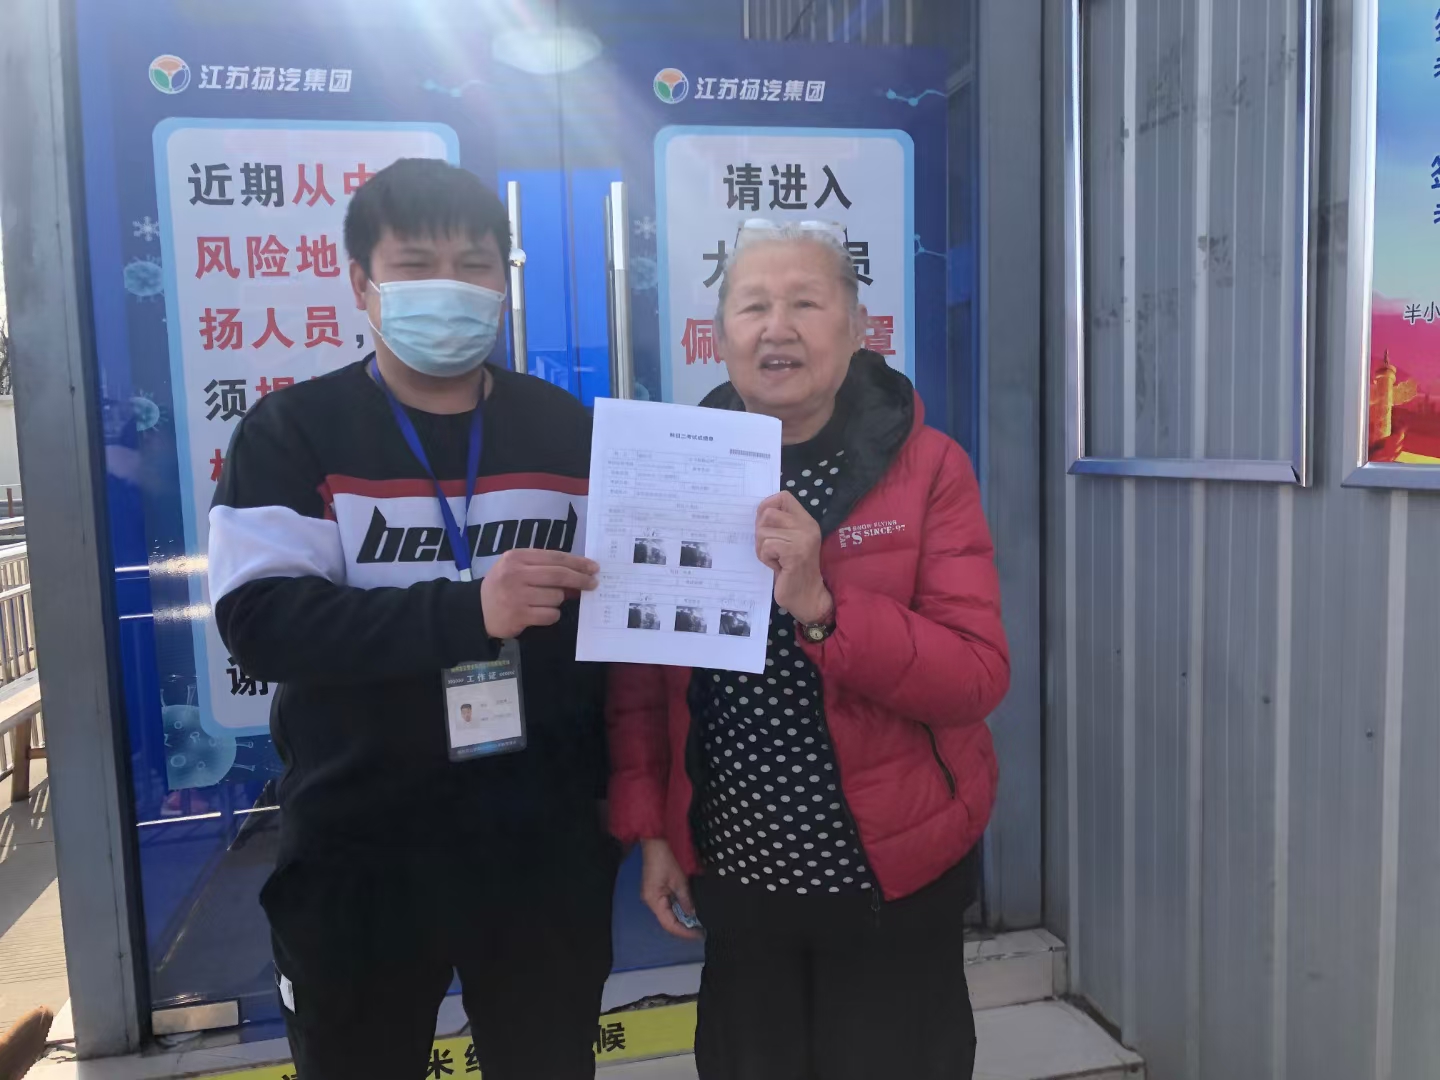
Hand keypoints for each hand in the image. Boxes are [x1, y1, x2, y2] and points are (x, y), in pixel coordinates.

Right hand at [480, 549, 598, 638]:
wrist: (477, 610)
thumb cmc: (503, 585)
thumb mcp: (518, 569)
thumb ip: (544, 568)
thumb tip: (579, 575)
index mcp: (516, 557)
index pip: (555, 557)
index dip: (577, 562)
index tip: (593, 567)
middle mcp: (515, 574)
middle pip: (559, 575)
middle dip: (580, 579)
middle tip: (593, 584)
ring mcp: (517, 596)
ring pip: (556, 597)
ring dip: (558, 600)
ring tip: (543, 601)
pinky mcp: (519, 616)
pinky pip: (550, 614)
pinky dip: (551, 614)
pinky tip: (539, 613)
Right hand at [640, 838, 701, 939]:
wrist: (655, 841)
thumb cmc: (665, 859)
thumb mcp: (679, 880)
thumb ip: (686, 899)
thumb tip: (693, 915)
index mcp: (654, 901)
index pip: (669, 924)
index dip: (684, 932)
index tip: (699, 934)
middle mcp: (651, 902)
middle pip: (668, 921)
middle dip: (684, 927)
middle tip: (701, 931)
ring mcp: (653, 896)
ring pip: (668, 914)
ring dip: (682, 919)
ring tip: (698, 924)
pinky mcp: (657, 890)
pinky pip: (668, 906)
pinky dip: (678, 910)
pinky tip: (689, 912)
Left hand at [755, 492, 832, 624]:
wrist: (808, 597)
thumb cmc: (793, 571)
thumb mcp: (787, 542)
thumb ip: (779, 525)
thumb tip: (759, 513)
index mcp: (806, 521)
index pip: (784, 496)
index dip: (767, 505)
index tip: (764, 523)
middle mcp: (807, 526)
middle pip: (768, 513)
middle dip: (761, 532)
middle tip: (771, 549)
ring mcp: (803, 539)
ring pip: (763, 531)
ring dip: (763, 549)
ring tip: (776, 560)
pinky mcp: (795, 552)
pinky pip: (766, 546)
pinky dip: (766, 558)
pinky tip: (778, 567)